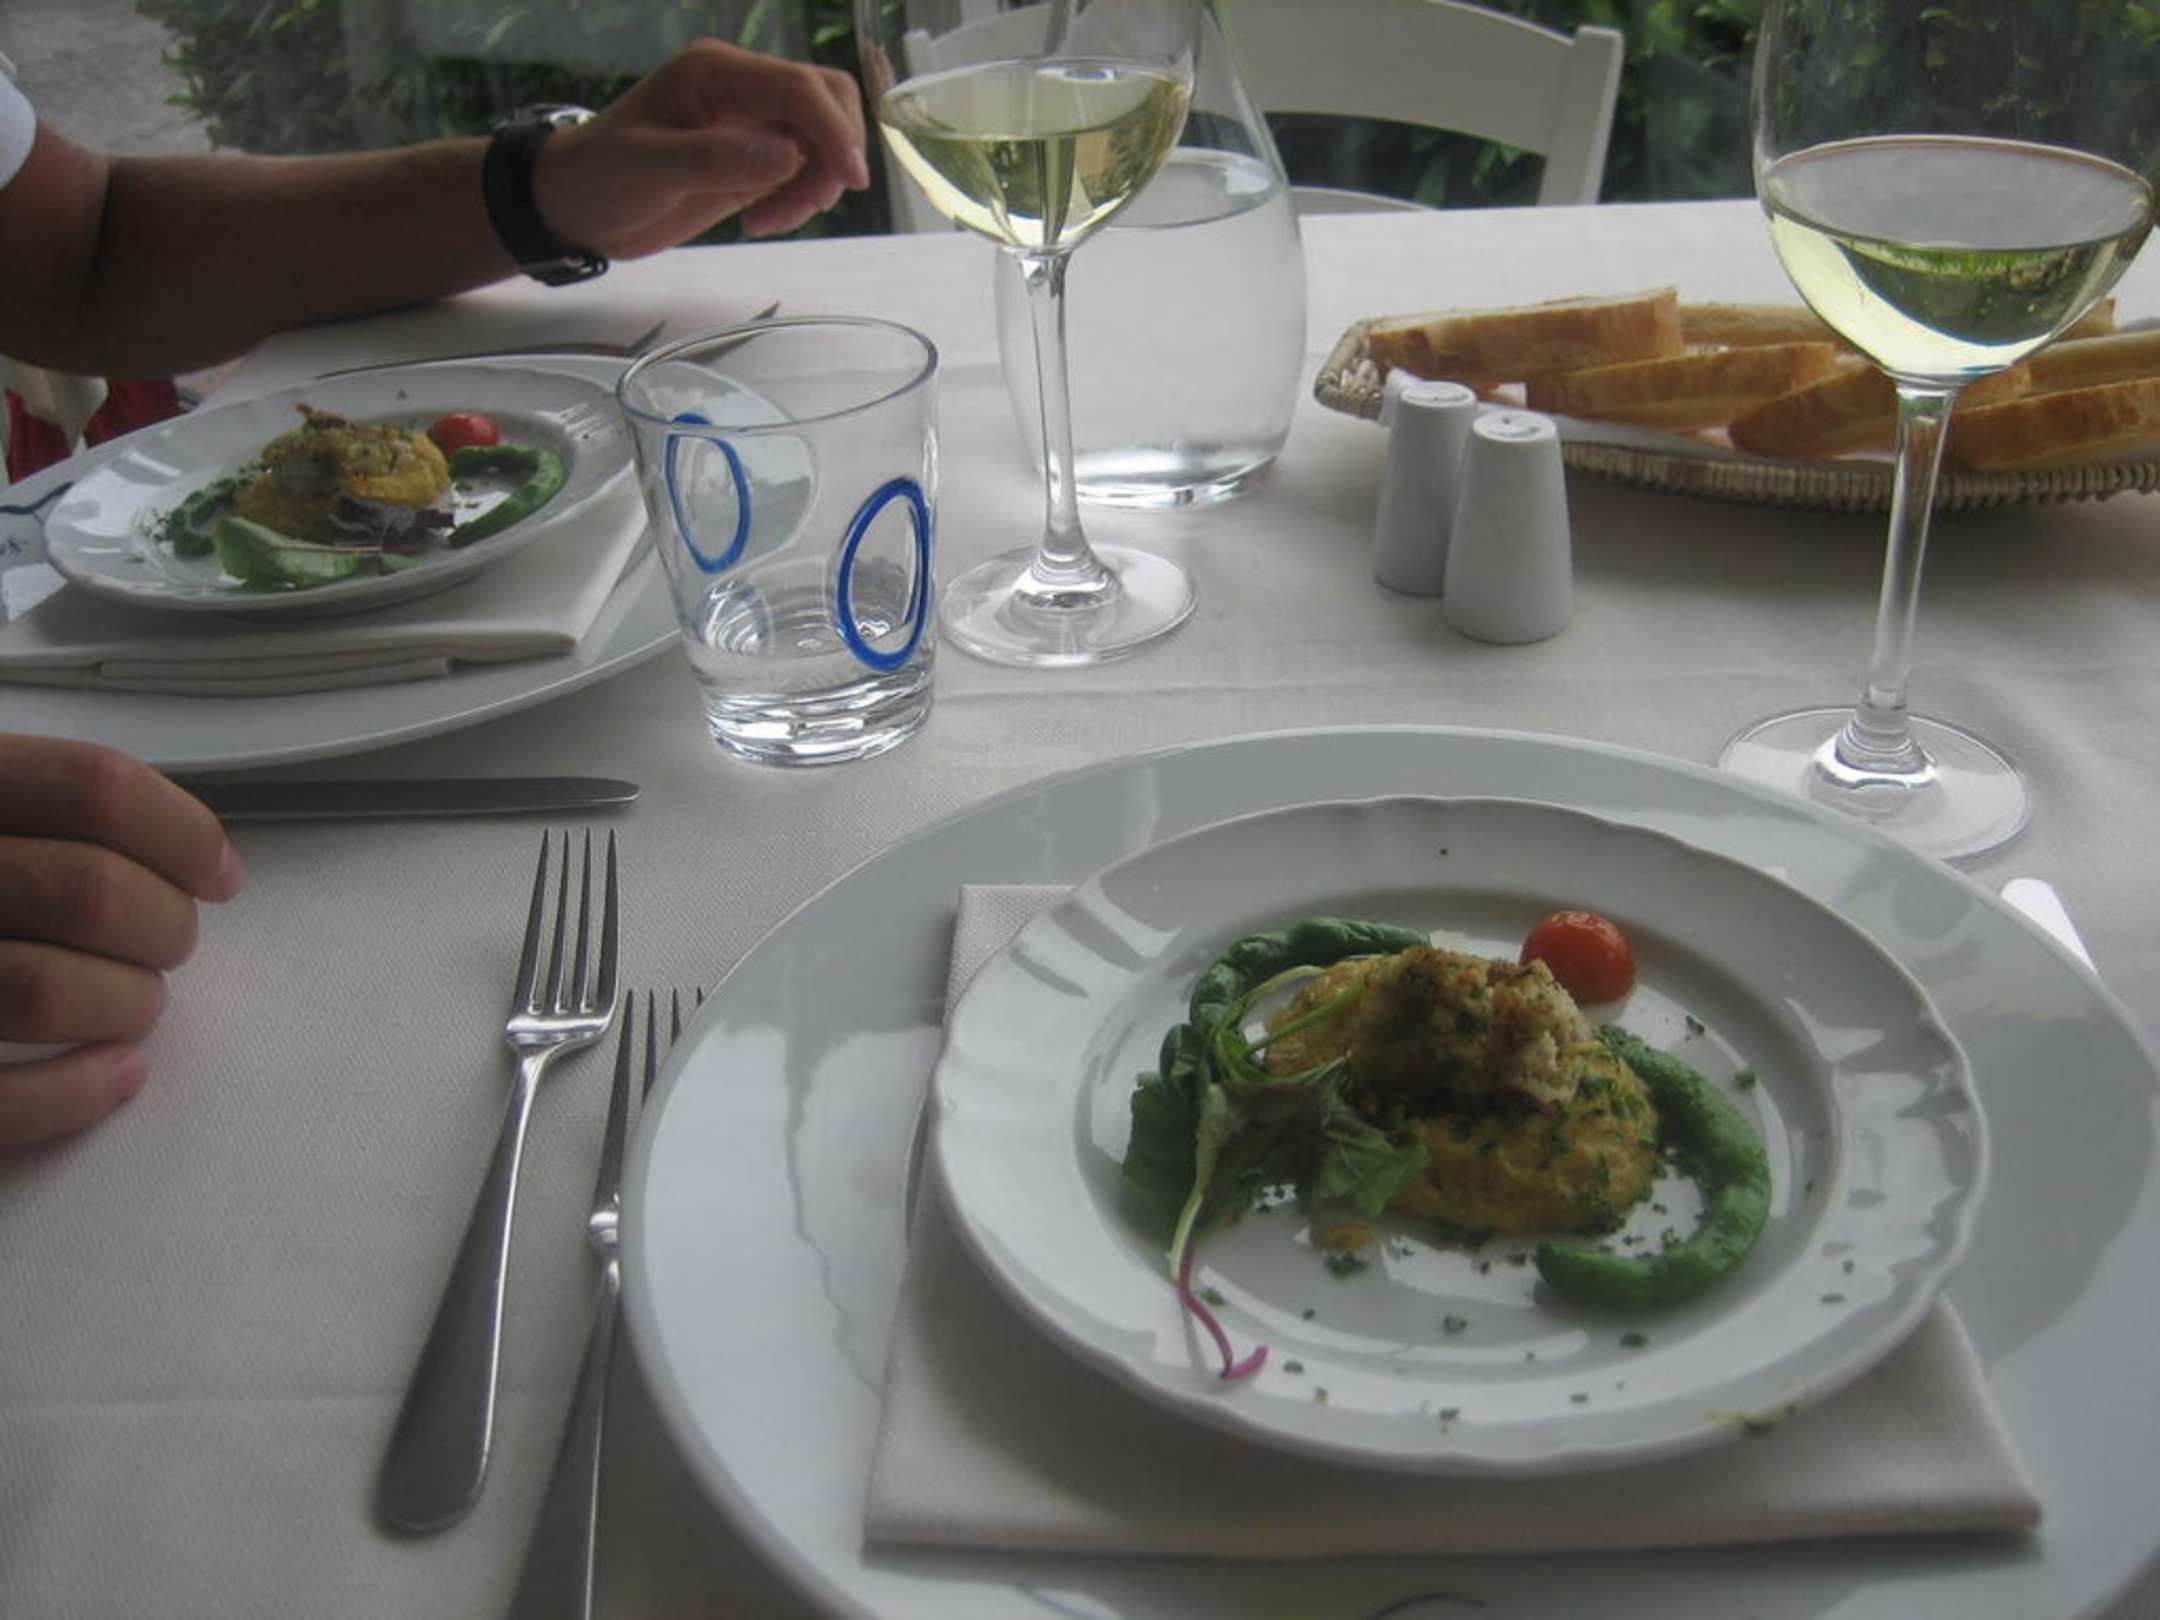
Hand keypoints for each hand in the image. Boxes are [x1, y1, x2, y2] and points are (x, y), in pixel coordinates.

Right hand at [0, 736, 241, 1148]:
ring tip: (134, 1004)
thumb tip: (192, 862)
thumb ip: (40, 814)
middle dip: (164, 928)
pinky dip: (81, 1092)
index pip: (90, 786)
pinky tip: (118, 1072)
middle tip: (167, 944)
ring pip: (50, 992)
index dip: (183, 833)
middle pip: (90, 891)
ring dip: (129, 1005)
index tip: (218, 875)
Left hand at [535, 37, 872, 251]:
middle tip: (809, 206)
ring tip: (768, 221)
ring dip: (815, 185)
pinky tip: (761, 221)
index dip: (834, 129)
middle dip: (833, 154)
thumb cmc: (599, 179)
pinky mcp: (754, 160)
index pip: (798, 87)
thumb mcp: (649, 168)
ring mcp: (752, 124)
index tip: (852, 179)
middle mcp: (742, 89)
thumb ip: (716, 158)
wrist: (576, 208)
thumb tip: (789, 155)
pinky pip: (804, 170)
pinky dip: (800, 200)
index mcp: (716, 73)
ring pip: (821, 140)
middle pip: (826, 101)